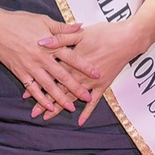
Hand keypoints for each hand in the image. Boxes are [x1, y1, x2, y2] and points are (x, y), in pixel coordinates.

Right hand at [0, 10, 97, 114]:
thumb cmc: (21, 21)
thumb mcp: (44, 20)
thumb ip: (62, 28)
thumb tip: (80, 26)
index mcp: (50, 45)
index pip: (72, 57)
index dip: (85, 66)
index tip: (97, 74)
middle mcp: (42, 58)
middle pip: (62, 75)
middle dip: (76, 87)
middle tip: (87, 97)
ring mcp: (30, 67)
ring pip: (49, 85)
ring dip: (60, 97)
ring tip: (71, 107)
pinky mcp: (20, 73)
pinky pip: (32, 88)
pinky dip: (40, 98)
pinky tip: (49, 106)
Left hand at [32, 20, 148, 123]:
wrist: (128, 39)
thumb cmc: (105, 33)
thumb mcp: (80, 33)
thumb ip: (60, 38)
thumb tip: (40, 42)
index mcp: (72, 62)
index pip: (51, 76)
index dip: (38, 84)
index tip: (25, 94)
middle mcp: (80, 75)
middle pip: (59, 90)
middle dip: (45, 102)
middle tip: (33, 113)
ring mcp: (92, 82)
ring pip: (72, 97)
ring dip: (60, 108)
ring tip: (48, 117)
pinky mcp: (103, 84)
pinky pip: (94, 101)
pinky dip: (87, 111)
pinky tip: (80, 121)